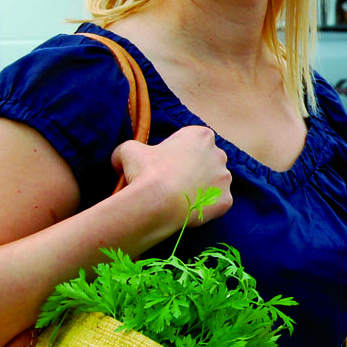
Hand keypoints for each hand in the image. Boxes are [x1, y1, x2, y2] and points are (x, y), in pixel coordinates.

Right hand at [111, 125, 232, 226]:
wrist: (158, 202)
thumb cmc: (146, 172)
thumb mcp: (128, 151)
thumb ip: (128, 150)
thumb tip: (119, 161)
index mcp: (200, 135)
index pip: (191, 141)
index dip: (177, 153)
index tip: (165, 165)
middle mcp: (218, 154)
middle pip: (207, 161)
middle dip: (193, 170)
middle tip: (173, 183)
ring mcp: (224, 178)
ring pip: (214, 182)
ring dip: (201, 188)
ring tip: (181, 199)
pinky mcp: (226, 200)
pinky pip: (216, 203)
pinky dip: (205, 208)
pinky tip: (189, 211)